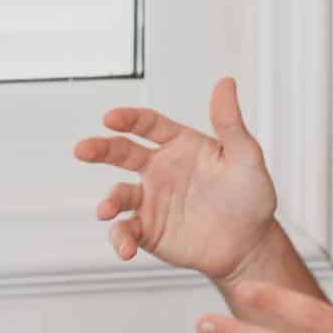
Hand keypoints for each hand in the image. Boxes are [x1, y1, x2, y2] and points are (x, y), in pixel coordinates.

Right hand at [74, 77, 278, 277]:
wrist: (250, 244)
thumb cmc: (250, 197)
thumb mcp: (246, 157)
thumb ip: (231, 123)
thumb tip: (225, 82)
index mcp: (179, 144)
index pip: (148, 124)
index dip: (128, 119)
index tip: (111, 118)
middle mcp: (159, 169)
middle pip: (121, 152)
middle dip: (100, 149)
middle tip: (82, 149)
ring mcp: (151, 200)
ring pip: (118, 196)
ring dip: (108, 202)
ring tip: (106, 211)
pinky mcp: (148, 230)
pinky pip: (125, 232)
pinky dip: (120, 240)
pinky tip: (127, 249)